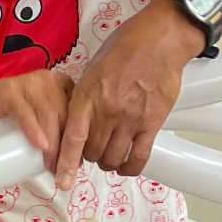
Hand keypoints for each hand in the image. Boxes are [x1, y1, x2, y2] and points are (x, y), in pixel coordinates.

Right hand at [0, 68, 74, 162]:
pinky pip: (25, 112)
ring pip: (48, 115)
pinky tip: (39, 146)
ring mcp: (29, 82)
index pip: (78, 112)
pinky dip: (33, 130)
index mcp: (62, 84)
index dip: (79, 139)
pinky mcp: (9, 91)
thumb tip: (76, 161)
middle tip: (62, 171)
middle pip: (65, 115)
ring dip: (52, 143)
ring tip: (50, 165)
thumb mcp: (40, 119)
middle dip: (66, 146)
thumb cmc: (9, 115)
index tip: (75, 164)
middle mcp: (49, 79)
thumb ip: (58, 128)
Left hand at [56, 0, 205, 187]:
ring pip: (113, 158)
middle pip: (92, 152)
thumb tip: (75, 119)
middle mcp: (108, 110)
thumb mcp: (92, 70)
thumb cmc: (125, 49)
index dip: (66, 163)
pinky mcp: (153, 122)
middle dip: (88, 156)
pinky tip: (127, 165)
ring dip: (108, 162)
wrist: (160, 41)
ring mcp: (131, 118)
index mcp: (87, 95)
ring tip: (109, 155)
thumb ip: (83, 97)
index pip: (73, 138)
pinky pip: (139, 157)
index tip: (62, 180)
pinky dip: (130, 167)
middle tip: (91, 150)